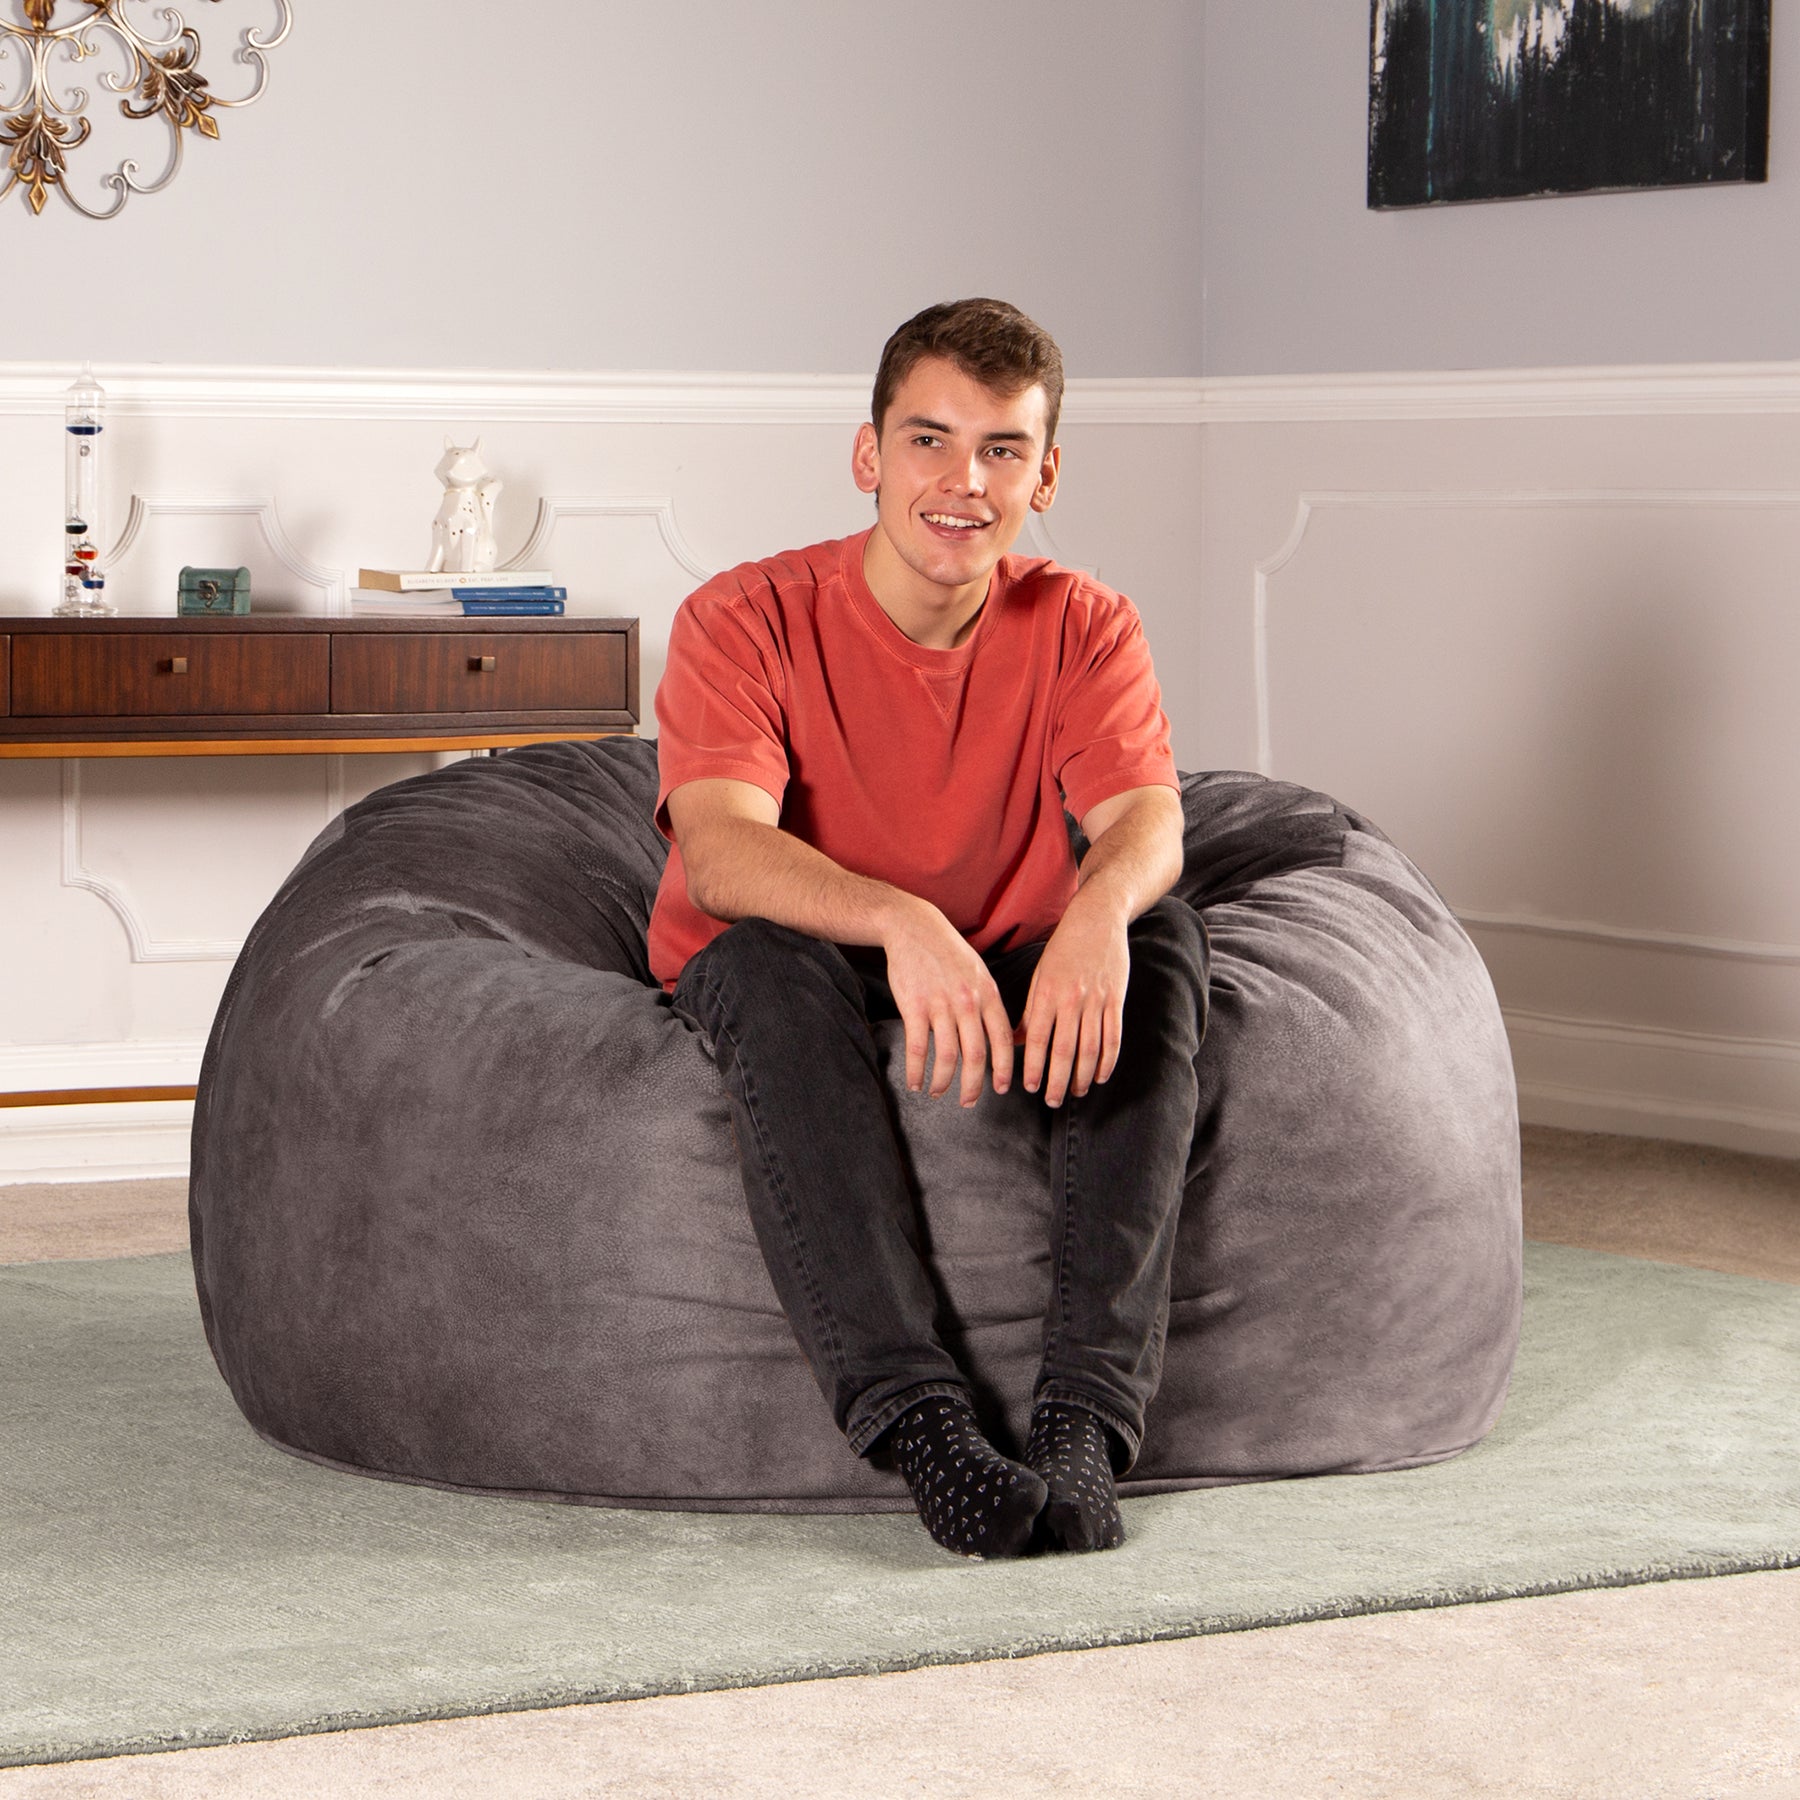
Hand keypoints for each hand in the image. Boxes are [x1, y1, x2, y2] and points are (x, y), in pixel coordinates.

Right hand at [881, 896, 1015, 1106]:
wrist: (914, 927)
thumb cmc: (948, 952)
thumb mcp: (978, 973)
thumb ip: (989, 1004)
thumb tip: (1003, 1037)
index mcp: (988, 994)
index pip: (1002, 1039)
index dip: (1004, 1068)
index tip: (1002, 1089)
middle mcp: (968, 1001)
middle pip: (976, 1055)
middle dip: (974, 1086)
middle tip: (969, 1103)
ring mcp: (941, 1004)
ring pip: (948, 1056)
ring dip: (944, 1082)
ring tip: (939, 1093)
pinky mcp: (914, 1006)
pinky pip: (918, 1048)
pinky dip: (917, 1070)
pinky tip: (915, 1082)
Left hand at [1020, 892, 1129, 1108]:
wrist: (1097, 919)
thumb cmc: (1062, 949)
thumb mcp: (1040, 976)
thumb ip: (1030, 1010)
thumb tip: (1018, 1042)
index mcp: (1047, 993)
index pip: (1038, 1039)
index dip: (1034, 1066)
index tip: (1029, 1087)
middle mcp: (1071, 999)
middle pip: (1064, 1050)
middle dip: (1057, 1080)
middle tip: (1051, 1101)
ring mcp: (1096, 1000)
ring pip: (1090, 1048)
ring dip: (1081, 1076)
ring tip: (1074, 1093)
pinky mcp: (1116, 1000)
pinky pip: (1113, 1037)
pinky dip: (1107, 1061)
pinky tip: (1100, 1076)